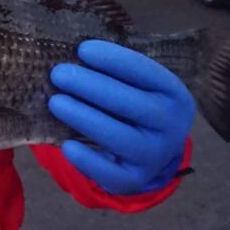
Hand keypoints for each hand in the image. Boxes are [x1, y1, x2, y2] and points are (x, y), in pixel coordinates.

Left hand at [49, 40, 193, 194]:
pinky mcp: (135, 180)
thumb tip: (72, 57)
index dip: (114, 60)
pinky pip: (110, 173)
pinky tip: (66, 145)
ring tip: (55, 102)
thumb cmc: (134, 107)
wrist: (150, 152)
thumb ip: (112, 73)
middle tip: (59, 74)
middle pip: (132, 105)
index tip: (82, 50)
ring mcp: (155, 156)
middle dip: (92, 87)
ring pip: (120, 138)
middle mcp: (172, 127)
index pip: (146, 73)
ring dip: (84, 118)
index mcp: (174, 95)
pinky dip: (87, 161)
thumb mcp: (136, 87)